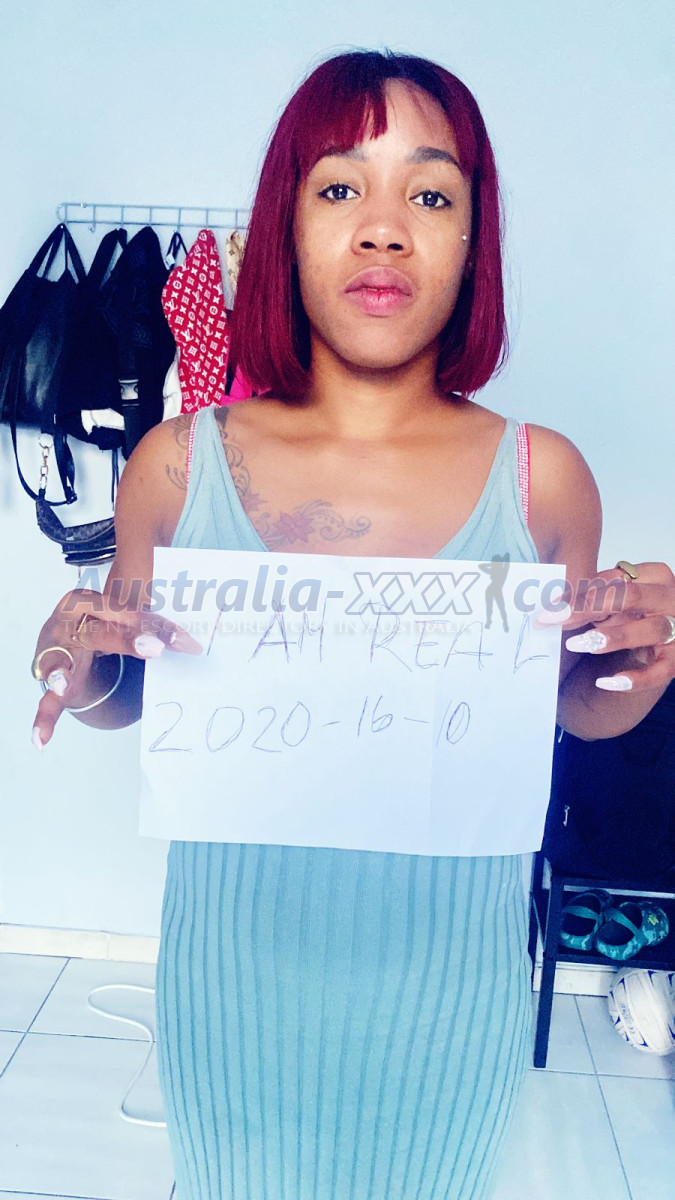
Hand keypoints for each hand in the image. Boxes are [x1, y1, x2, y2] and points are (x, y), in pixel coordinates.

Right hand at [31, 588, 202, 746]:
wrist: (62, 634)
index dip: (159, 627)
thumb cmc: (101, 624)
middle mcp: (68, 622)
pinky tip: (42, 740)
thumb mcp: (121, 617)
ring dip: (62, 673)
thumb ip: (149, 625)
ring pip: (61, 661)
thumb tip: (195, 639)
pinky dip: (43, 721)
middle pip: (100, 632)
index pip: (129, 613)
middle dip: (128, 639)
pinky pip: (46, 702)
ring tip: (61, 685)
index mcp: (89, 602)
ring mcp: (54, 651)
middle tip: (155, 649)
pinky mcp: (49, 680)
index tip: (187, 642)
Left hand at [534, 561, 674, 692]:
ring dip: (613, 637)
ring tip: (578, 644)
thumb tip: (553, 606)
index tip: (550, 607)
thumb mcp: (614, 602)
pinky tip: (606, 682)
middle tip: (555, 618)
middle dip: (589, 606)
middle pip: (631, 597)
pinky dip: (633, 679)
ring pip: (650, 629)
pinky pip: (659, 672)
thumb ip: (590, 599)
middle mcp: (669, 600)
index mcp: (654, 577)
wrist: (661, 643)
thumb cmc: (635, 616)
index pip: (615, 580)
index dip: (581, 592)